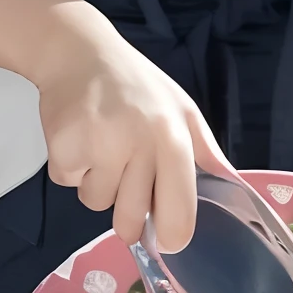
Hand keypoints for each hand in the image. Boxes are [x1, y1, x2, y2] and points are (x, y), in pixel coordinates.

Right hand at [34, 6, 227, 251]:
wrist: (78, 51)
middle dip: (127, 220)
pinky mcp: (62, 148)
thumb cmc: (136, 84)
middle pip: (130, 220)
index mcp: (173, 137)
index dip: (174, 236)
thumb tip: (231, 185)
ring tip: (100, 147)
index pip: (179, 207)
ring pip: (96, 203)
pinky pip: (69, 183)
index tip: (169, 242)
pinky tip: (78, 137)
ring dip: (97, 185)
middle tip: (126, 191)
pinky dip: (72, 168)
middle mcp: (138, 144)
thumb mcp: (181, 108)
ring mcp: (98, 146)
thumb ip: (204, 150)